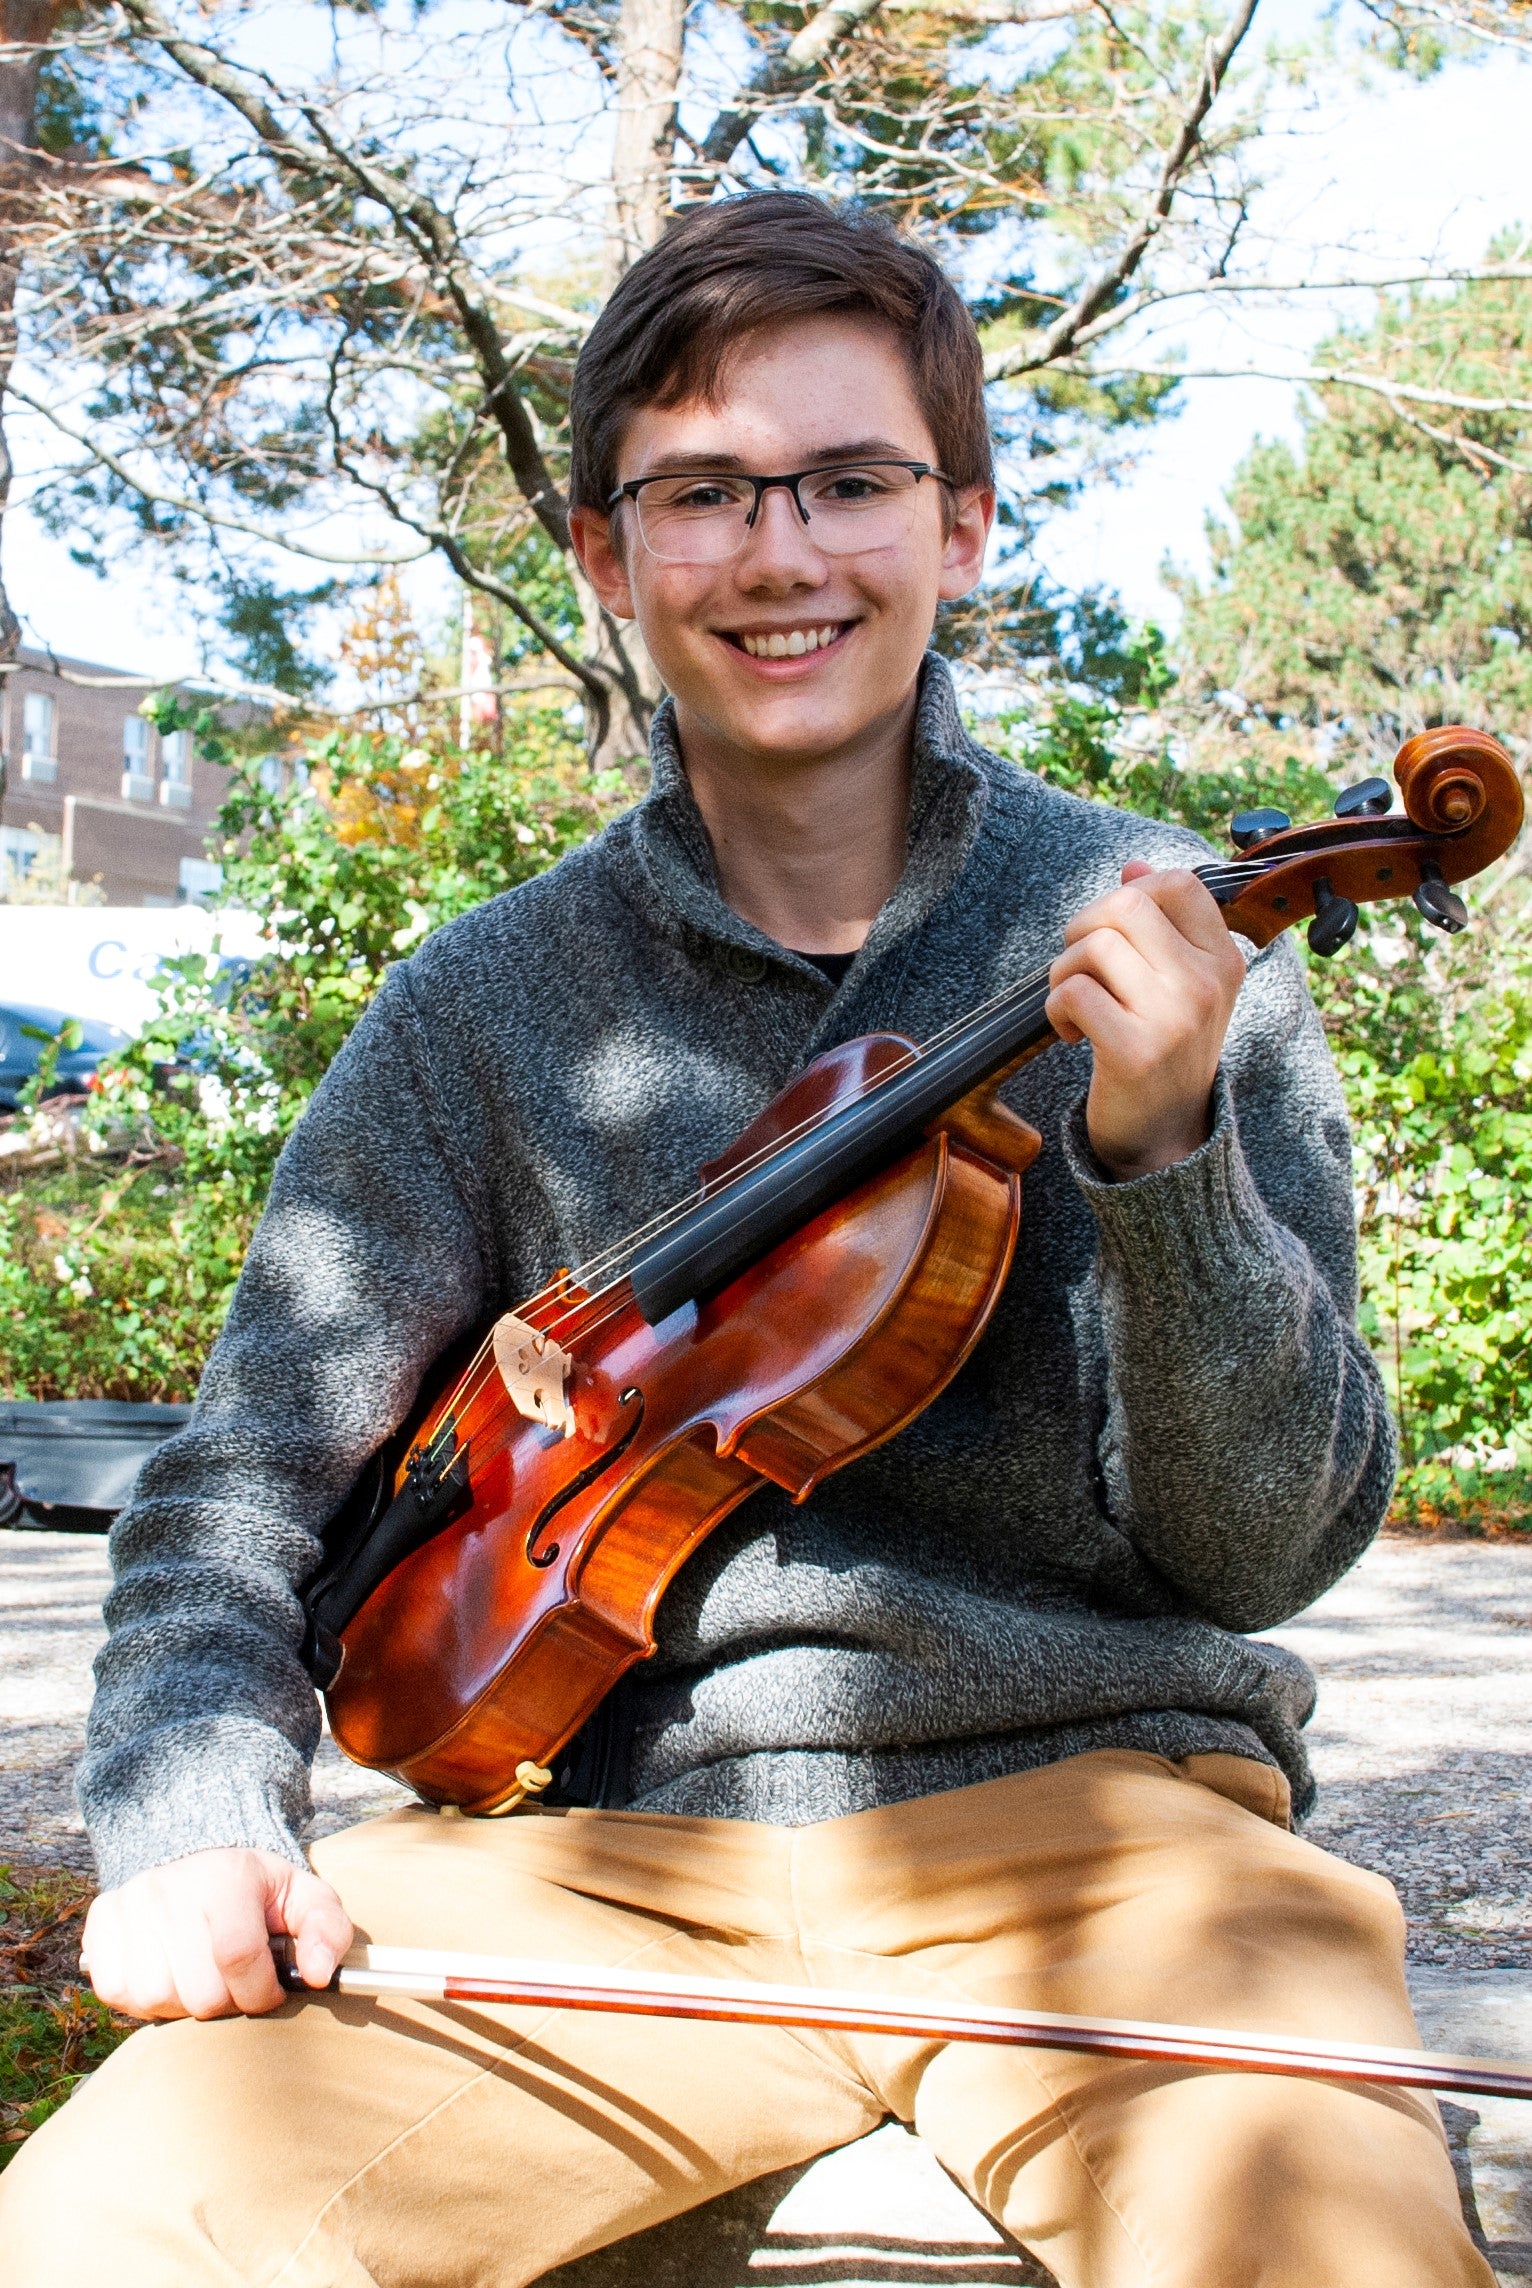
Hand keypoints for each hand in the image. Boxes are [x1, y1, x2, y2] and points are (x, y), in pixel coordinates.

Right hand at [80, 1846, 352, 2021]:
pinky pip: (118, 1995)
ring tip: (201, 1974)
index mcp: (226, 1879)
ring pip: (157, 2000)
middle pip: (200, 1992)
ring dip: (186, 2003)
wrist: (195, 1855)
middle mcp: (169, 1890)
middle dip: (229, 2001)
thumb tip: (317, 1974)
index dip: (261, 1991)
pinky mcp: (99, 1928)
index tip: (271, 1989)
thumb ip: (326, 1931)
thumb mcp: (303, 1896)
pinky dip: (146, 1999)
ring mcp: (129, 1908)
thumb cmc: (255, 1890)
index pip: (238, 1957)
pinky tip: (168, 1973)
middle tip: (236, 1980)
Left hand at [1046, 860, 1244, 1180]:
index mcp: (1224, 959)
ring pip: (1093, 945)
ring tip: (1078, 1006)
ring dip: (1065, 973)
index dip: (1130, 894)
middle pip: (1125, 905)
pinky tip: (1075, 1034)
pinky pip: (1073, 992)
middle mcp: (1207, 984)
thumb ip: (1162, 926)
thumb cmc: (1164, 1051)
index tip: (1114, 933)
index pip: (1178, 883)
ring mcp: (1174, 1017)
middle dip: (1083, 928)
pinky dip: (1057, 1010)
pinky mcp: (1135, 1051)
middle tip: (1082, 967)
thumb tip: (1134, 866)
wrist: (1165, 1138)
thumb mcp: (1180, 985)